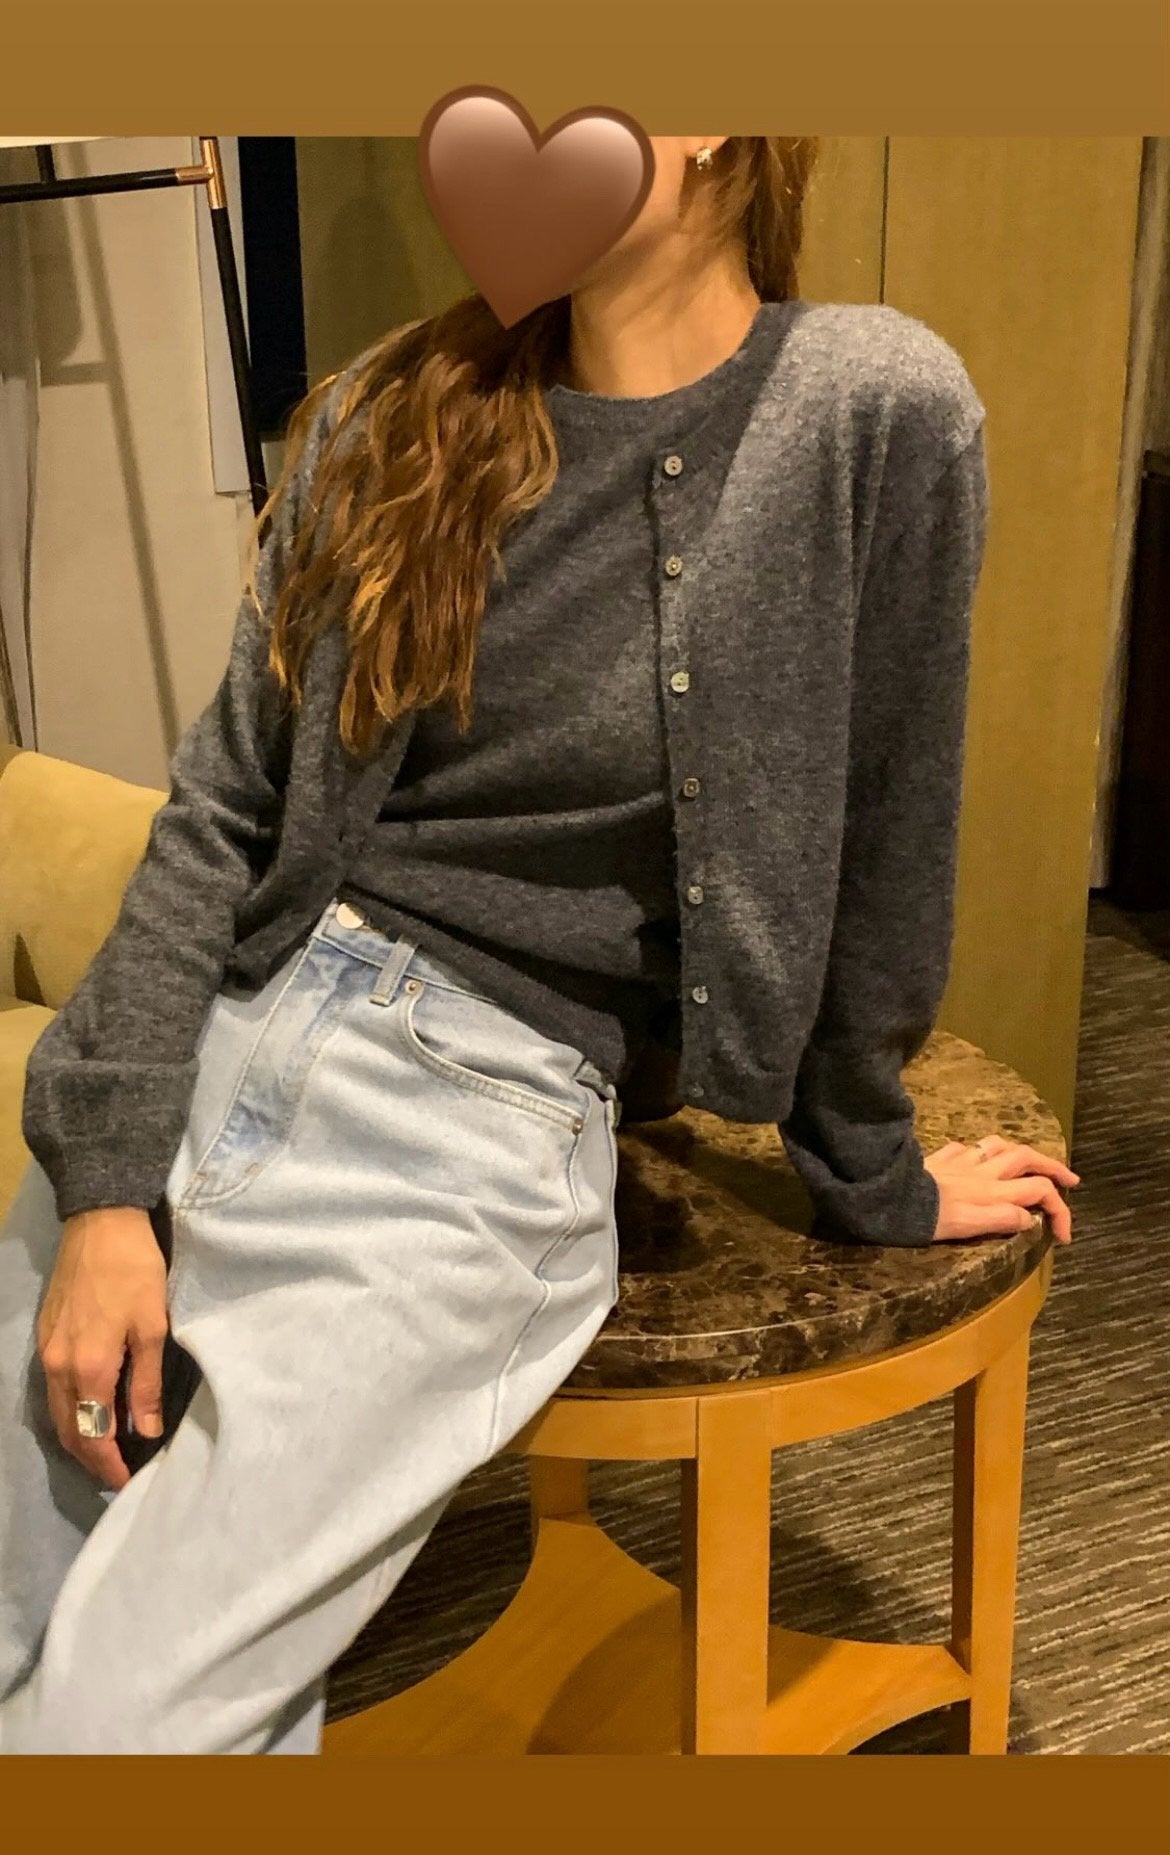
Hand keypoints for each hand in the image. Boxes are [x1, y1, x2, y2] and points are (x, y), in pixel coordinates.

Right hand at [36, 1206, 169, 1489]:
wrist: (100, 1222)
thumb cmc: (135, 1271)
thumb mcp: (153, 1326)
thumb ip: (147, 1383)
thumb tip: (146, 1430)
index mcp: (89, 1367)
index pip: (93, 1434)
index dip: (109, 1463)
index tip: (127, 1481)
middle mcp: (59, 1366)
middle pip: (69, 1430)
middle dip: (91, 1458)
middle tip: (118, 1473)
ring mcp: (47, 1351)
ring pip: (58, 1411)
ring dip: (79, 1436)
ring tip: (109, 1448)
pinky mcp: (45, 1336)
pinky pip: (54, 1389)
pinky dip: (72, 1410)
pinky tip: (93, 1410)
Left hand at [925, 1135, 1078, 1245]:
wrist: (891, 1196)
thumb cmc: (928, 1218)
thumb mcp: (968, 1226)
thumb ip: (1002, 1219)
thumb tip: (1030, 1218)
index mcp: (993, 1191)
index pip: (1040, 1191)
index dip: (1060, 1211)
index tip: (1063, 1236)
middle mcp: (983, 1171)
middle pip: (1028, 1158)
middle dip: (1053, 1167)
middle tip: (1070, 1180)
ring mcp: (962, 1161)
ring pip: (1000, 1145)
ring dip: (1021, 1152)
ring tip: (1031, 1161)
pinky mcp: (941, 1158)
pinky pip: (966, 1148)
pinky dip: (980, 1152)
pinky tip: (977, 1157)